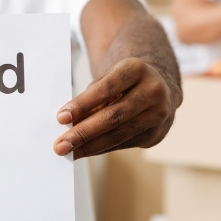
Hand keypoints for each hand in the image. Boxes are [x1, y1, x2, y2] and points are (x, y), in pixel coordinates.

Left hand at [53, 57, 176, 158]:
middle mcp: (152, 91)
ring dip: (90, 146)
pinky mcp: (155, 134)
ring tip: (69, 152)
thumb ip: (92, 96)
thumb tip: (69, 123)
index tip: (61, 118)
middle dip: (83, 132)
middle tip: (60, 145)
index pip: (106, 89)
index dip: (82, 104)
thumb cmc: (125, 82)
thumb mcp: (110, 77)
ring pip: (119, 134)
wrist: (160, 88)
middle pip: (113, 116)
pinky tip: (85, 150)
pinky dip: (101, 148)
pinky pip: (123, 144)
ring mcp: (157, 115)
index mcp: (137, 69)